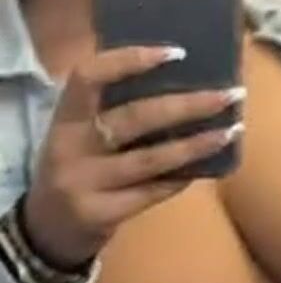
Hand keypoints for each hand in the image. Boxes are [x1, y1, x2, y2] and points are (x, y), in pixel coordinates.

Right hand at [24, 45, 243, 268]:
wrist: (47, 230)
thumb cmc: (76, 167)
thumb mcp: (79, 133)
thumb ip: (111, 108)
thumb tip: (180, 78)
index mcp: (65, 116)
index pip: (89, 76)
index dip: (129, 60)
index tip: (176, 53)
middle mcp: (70, 146)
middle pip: (134, 118)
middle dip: (187, 105)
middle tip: (230, 95)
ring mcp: (84, 183)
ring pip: (150, 159)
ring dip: (196, 144)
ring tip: (232, 130)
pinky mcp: (100, 214)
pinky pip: (151, 192)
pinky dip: (182, 177)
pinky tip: (208, 166)